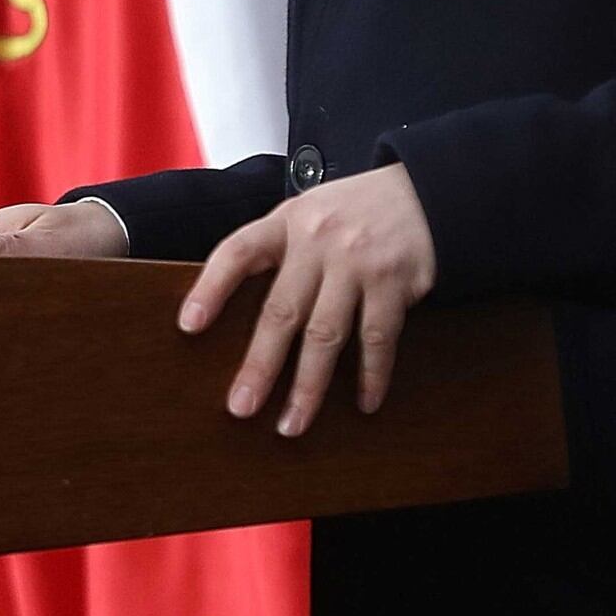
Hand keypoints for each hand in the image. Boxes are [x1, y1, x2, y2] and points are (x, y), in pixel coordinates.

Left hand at [185, 165, 438, 433]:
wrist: (427, 191)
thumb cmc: (358, 210)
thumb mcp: (310, 212)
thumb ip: (280, 250)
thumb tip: (235, 310)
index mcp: (287, 222)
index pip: (238, 252)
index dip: (211, 288)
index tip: (188, 326)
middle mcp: (318, 240)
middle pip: (280, 311)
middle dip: (259, 365)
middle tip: (241, 407)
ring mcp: (357, 261)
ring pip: (325, 334)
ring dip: (308, 386)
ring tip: (292, 424)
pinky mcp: (394, 280)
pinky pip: (377, 338)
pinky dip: (371, 375)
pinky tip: (364, 402)